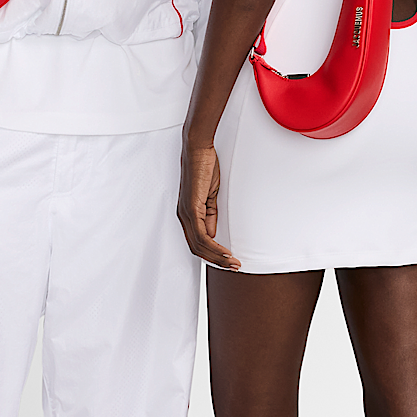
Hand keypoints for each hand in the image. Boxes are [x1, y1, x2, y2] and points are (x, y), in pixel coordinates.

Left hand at [177, 139, 240, 269]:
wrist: (198, 150)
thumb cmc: (204, 167)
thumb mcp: (210, 196)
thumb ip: (210, 215)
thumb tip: (213, 234)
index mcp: (187, 213)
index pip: (197, 242)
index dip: (212, 254)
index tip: (227, 260)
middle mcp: (183, 216)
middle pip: (197, 248)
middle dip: (216, 261)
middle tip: (233, 266)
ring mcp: (186, 213)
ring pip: (200, 245)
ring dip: (218, 257)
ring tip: (233, 263)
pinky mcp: (191, 208)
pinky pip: (202, 235)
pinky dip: (214, 247)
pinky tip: (225, 252)